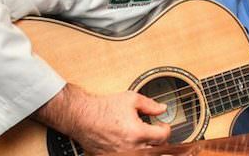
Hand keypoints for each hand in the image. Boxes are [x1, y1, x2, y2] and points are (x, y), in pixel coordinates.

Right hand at [33, 83, 170, 154]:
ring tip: (145, 138)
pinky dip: (134, 151)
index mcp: (138, 133)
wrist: (83, 117)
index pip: (163, 136)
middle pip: (157, 150)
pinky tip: (133, 143)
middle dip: (159, 140)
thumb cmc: (104, 108)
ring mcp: (122, 155)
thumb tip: (162, 109)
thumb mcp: (131, 99)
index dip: (165, 128)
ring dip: (148, 147)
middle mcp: (131, 148)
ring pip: (144, 155)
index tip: (162, 125)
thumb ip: (151, 105)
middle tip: (156, 132)